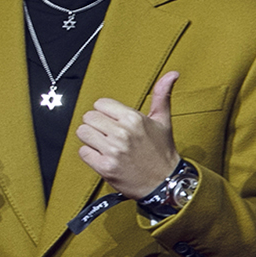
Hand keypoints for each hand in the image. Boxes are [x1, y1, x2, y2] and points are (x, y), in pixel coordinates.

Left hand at [76, 71, 180, 197]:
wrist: (165, 183)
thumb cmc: (162, 152)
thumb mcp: (163, 121)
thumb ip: (162, 94)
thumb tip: (172, 74)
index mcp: (134, 119)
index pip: (100, 104)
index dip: (105, 112)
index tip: (113, 121)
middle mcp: (122, 133)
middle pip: (89, 117)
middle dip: (96, 125)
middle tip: (108, 134)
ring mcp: (113, 151)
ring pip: (83, 133)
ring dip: (91, 139)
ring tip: (104, 144)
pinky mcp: (105, 167)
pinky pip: (83, 152)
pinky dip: (90, 155)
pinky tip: (103, 156)